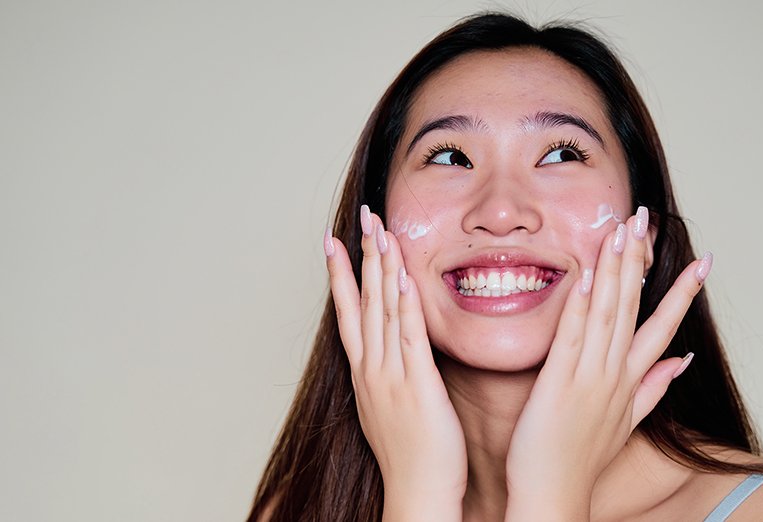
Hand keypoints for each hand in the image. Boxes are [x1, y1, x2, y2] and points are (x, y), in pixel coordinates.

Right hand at [325, 205, 466, 521]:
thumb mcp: (389, 410)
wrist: (417, 493)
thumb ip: (389, 377)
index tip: (334, 242)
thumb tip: (391, 356)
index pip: (348, 314)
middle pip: (362, 302)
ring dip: (381, 268)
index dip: (340, 276)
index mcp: (365, 374)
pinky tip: (405, 276)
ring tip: (379, 230)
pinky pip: (410, 335)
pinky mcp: (418, 383)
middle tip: (361, 218)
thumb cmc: (411, 457)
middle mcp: (372, 369)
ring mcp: (392, 375)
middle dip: (360, 257)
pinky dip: (406, 303)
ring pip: (383, 311)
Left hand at [504, 207, 709, 520]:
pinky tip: (588, 273)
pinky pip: (573, 336)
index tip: (704, 260)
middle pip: (634, 308)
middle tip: (647, 218)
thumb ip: (655, 388)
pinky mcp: (559, 383)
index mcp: (631, 381)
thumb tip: (684, 360)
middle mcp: (616, 374)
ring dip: (616, 270)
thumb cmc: (583, 458)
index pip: (663, 327)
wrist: (556, 494)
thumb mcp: (628, 422)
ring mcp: (590, 377)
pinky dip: (582, 304)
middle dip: (641, 261)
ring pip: (608, 313)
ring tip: (624, 230)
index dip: (683, 292)